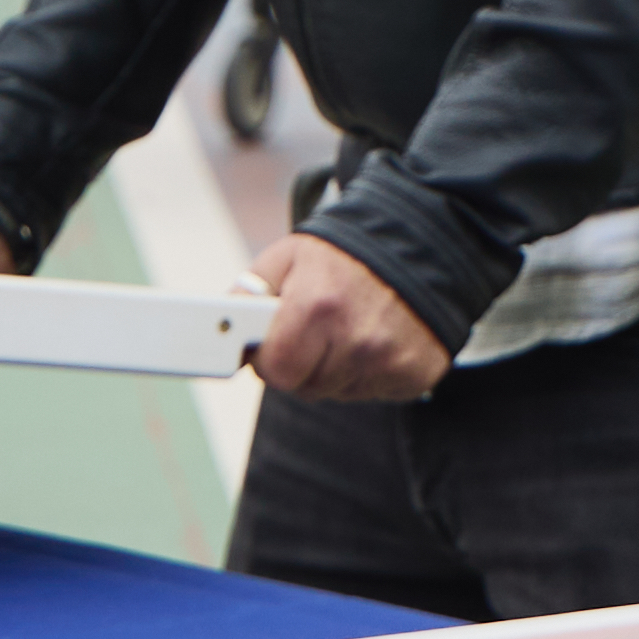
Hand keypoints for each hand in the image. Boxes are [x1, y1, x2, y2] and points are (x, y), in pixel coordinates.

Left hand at [245, 232, 449, 401]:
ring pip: (339, 392)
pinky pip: (375, 392)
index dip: (269, 361)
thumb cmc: (345, 255)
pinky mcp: (417, 374)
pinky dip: (370, 373)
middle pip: (307, 387)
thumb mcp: (288, 258)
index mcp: (318, 307)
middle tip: (314, 332)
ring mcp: (391, 360)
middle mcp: (358, 339)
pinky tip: (376, 340)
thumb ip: (248, 293)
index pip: (277, 371)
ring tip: (348, 330)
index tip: (272, 348)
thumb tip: (219, 327)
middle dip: (302, 366)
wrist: (419, 245)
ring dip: (336, 370)